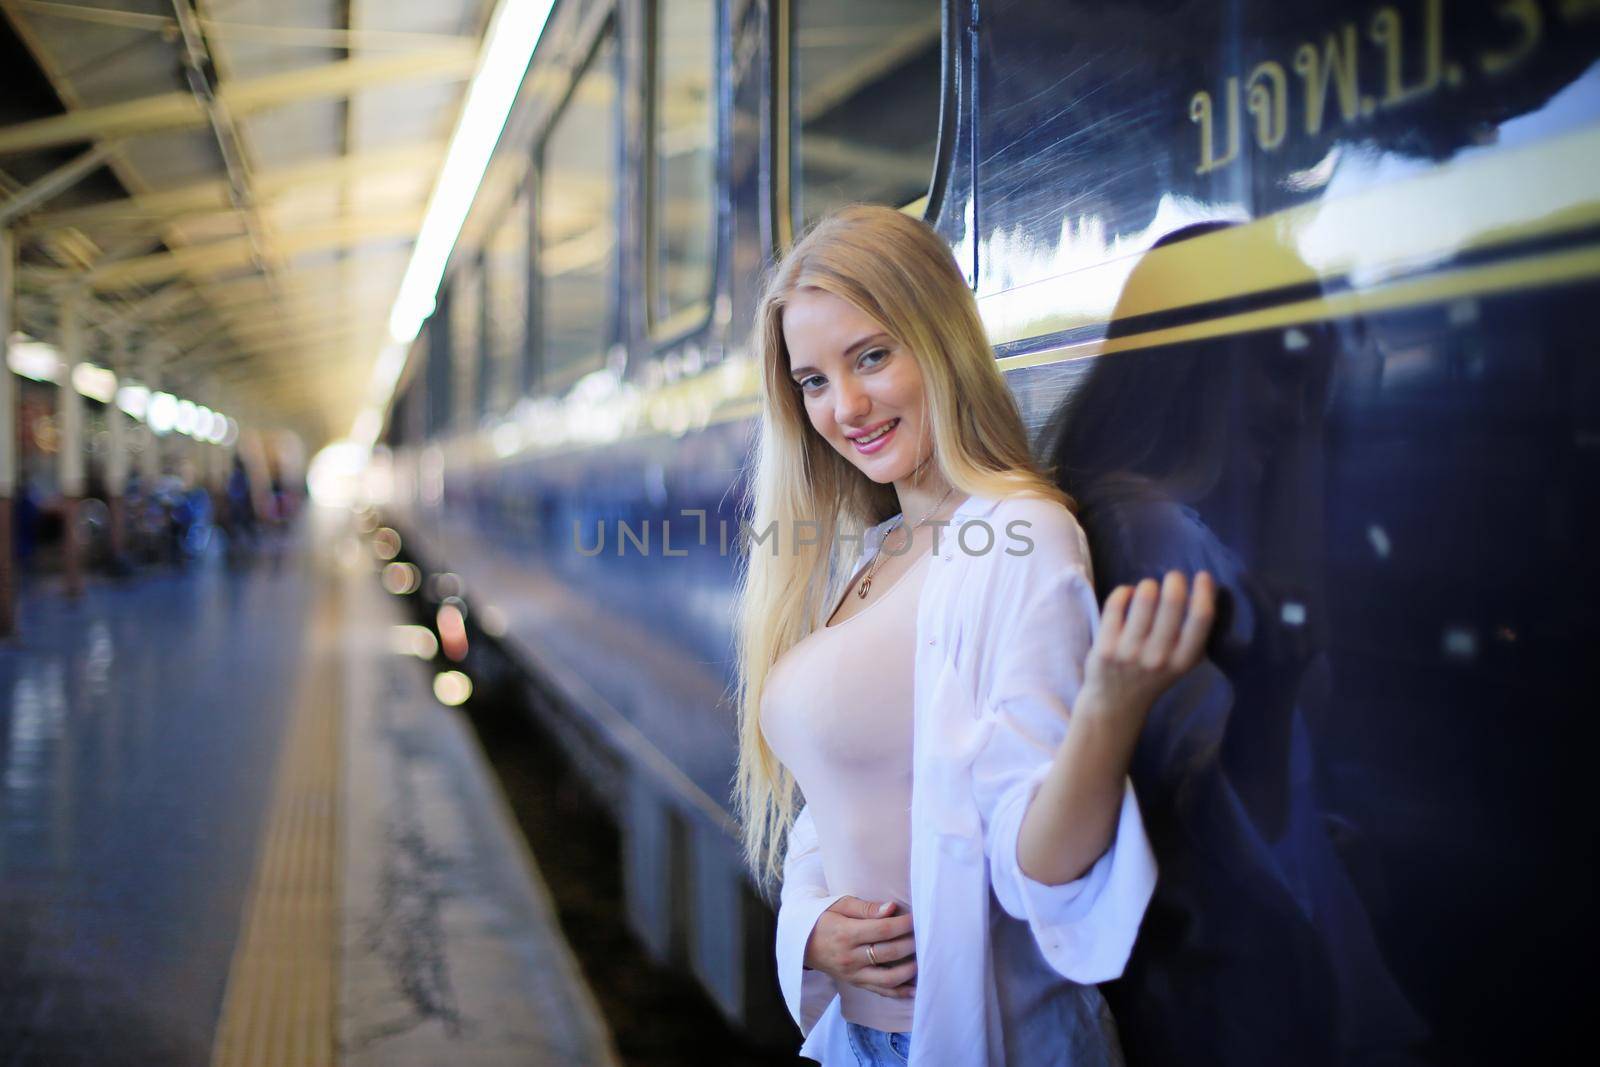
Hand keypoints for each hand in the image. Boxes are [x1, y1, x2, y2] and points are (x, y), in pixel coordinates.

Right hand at [803, 896, 916, 997]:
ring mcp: (853, 974)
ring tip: (922, 959)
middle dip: (910, 944)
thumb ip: (866, 908)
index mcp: (846, 934)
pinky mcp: (856, 983)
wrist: (802, 942)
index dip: (903, 924)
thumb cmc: (823, 918)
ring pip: (887, 978)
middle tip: (924, 935)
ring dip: (909, 970)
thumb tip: (892, 908)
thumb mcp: (840, 905)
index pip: (882, 931)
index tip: (917, 917)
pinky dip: (900, 992)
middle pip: (888, 953)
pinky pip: (881, 991)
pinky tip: (915, 988)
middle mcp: (850, 957)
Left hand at [1082, 571, 1215, 720]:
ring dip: (1148, 585)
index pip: (1201, 619)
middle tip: (1173, 577)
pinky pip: (1116, 602)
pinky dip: (1124, 591)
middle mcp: (1158, 657)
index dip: (1204, 591)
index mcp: (1183, 661)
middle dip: (1175, 580)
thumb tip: (1204, 592)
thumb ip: (1192, 637)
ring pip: (1144, 596)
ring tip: (1148, 589)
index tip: (1203, 575)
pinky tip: (1127, 595)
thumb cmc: (1152, 676)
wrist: (1115, 704)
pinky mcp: (1105, 647)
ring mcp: (1129, 652)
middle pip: (1172, 601)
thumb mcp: (1180, 664)